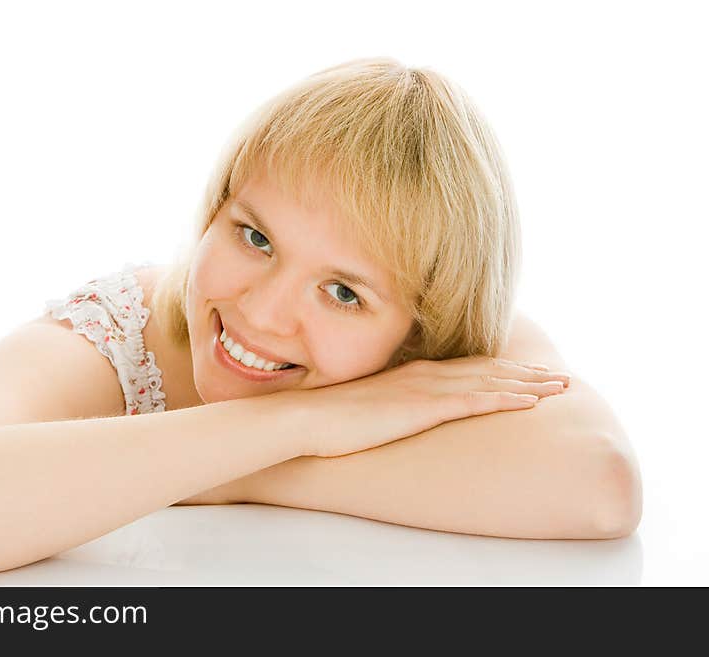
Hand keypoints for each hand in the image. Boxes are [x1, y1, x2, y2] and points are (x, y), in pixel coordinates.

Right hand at [288, 356, 570, 457]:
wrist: (308, 418)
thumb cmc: (331, 417)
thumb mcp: (369, 406)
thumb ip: (392, 403)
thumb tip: (402, 412)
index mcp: (413, 374)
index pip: (469, 368)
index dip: (503, 369)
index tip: (529, 372)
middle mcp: (425, 374)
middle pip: (488, 370)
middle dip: (527, 372)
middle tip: (560, 377)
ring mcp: (425, 389)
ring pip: (489, 383)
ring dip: (527, 384)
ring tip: (559, 386)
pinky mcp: (422, 408)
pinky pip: (474, 402)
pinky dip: (505, 400)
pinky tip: (530, 403)